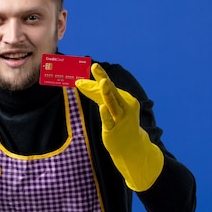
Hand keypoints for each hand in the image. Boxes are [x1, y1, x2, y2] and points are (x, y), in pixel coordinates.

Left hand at [76, 63, 163, 190]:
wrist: (131, 145)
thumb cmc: (119, 122)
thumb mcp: (108, 106)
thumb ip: (95, 94)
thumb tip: (80, 82)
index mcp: (123, 97)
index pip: (109, 84)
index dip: (99, 75)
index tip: (92, 65)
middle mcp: (124, 105)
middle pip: (110, 90)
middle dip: (102, 78)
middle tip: (95, 66)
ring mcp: (120, 117)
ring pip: (112, 103)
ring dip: (107, 93)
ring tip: (102, 82)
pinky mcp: (115, 129)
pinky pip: (109, 120)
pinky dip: (106, 114)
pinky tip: (102, 108)